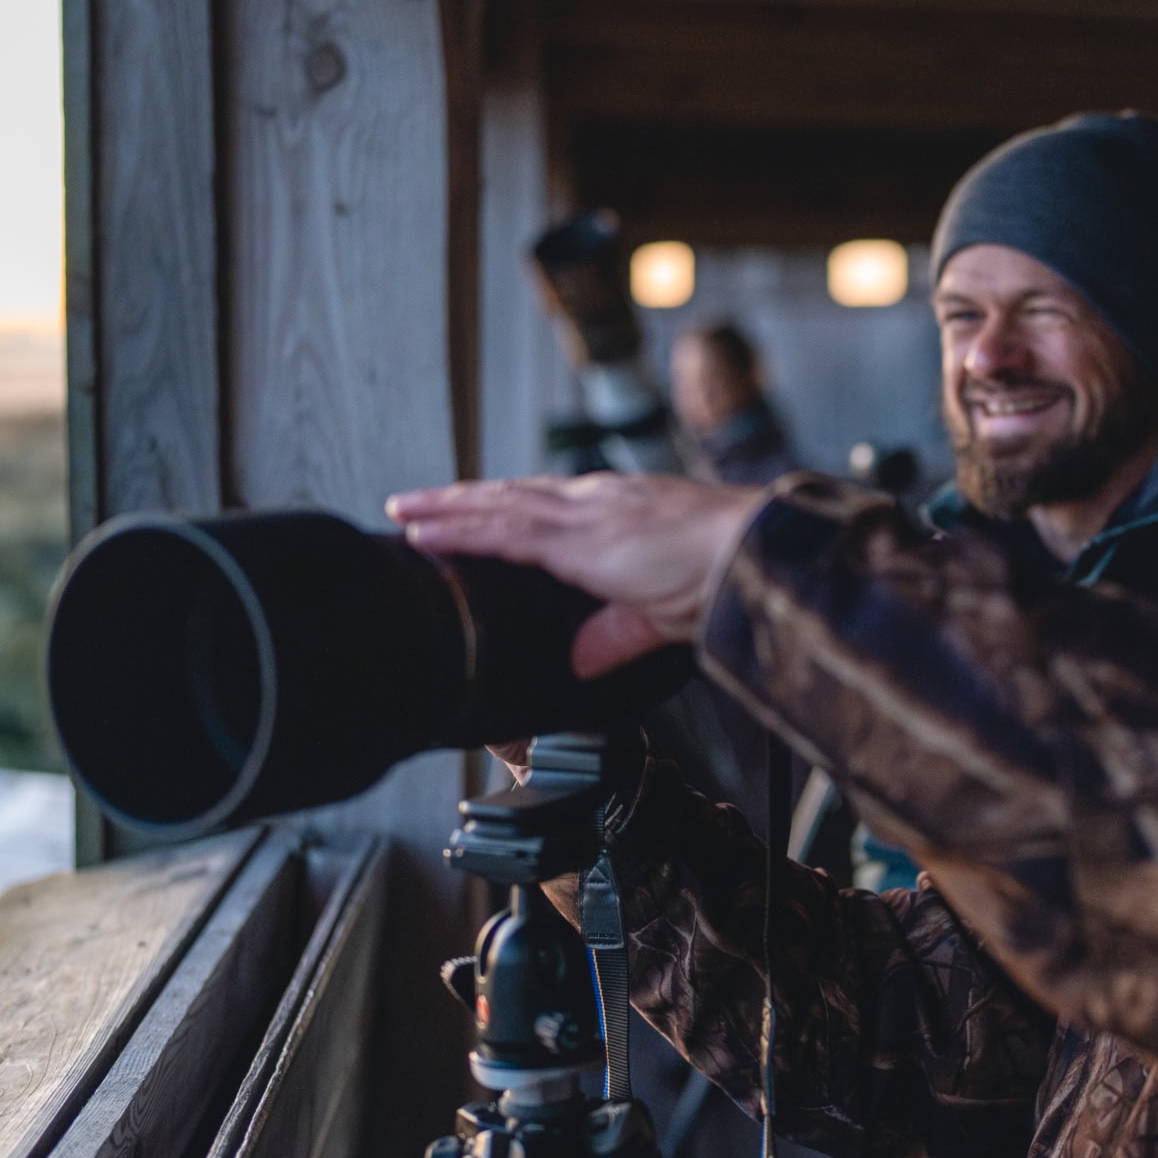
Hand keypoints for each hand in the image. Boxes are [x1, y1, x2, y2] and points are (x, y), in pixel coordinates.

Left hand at [387, 473, 762, 675]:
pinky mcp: (577, 536)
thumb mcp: (661, 617)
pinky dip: (459, 529)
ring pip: (497, 505)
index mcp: (620, 514)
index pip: (546, 507)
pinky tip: (426, 531)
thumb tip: (584, 661)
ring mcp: (585, 513)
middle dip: (463, 500)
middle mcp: (597, 501)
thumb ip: (617, 635)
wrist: (753, 558)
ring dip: (446, 508)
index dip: (503, 508)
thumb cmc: (727, 577)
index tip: (469, 511)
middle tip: (416, 503)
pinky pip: (503, 528)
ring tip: (405, 510)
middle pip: (512, 496)